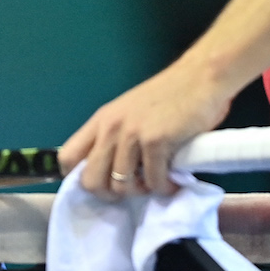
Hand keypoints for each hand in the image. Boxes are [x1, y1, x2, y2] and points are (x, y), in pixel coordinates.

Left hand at [58, 59, 235, 198]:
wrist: (201, 77)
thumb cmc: (171, 96)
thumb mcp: (131, 112)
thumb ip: (117, 135)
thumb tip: (111, 171)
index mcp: (102, 120)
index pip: (67, 157)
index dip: (80, 177)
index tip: (103, 182)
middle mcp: (111, 127)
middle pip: (90, 181)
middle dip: (111, 193)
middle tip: (133, 187)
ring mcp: (132, 134)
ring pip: (121, 186)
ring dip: (141, 191)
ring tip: (156, 181)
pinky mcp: (156, 141)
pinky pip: (153, 182)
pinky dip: (164, 188)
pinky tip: (173, 180)